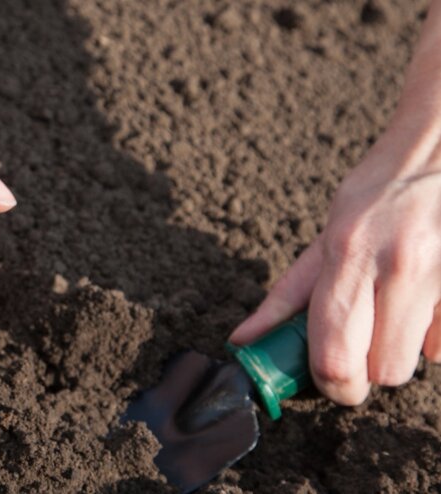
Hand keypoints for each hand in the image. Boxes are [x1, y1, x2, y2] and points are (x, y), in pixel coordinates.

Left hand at [230, 3, 440, 404]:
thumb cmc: (378, 191)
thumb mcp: (325, 236)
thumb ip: (287, 295)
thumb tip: (245, 339)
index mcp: (348, 253)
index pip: (334, 355)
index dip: (329, 384)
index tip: (325, 381)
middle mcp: (398, 265)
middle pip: (382, 372)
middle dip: (365, 370)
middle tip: (357, 345)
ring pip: (415, 365)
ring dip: (396, 354)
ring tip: (388, 318)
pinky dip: (431, 337)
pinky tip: (421, 305)